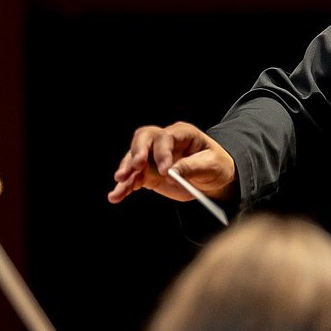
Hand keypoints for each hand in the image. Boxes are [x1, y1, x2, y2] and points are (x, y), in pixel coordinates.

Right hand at [108, 122, 237, 204]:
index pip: (165, 137)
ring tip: (119, 184)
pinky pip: (133, 178)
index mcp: (181, 133)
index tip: (165, 171)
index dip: (162, 152)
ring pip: (133, 159)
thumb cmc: (215, 165)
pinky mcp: (148, 173)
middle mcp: (163, 142)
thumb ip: (192, 167)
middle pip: (143, 139)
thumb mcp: (211, 165)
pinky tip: (116, 196)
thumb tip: (173, 172)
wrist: (212, 178)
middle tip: (135, 167)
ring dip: (126, 171)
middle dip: (137, 153)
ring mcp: (153, 157)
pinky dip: (124, 187)